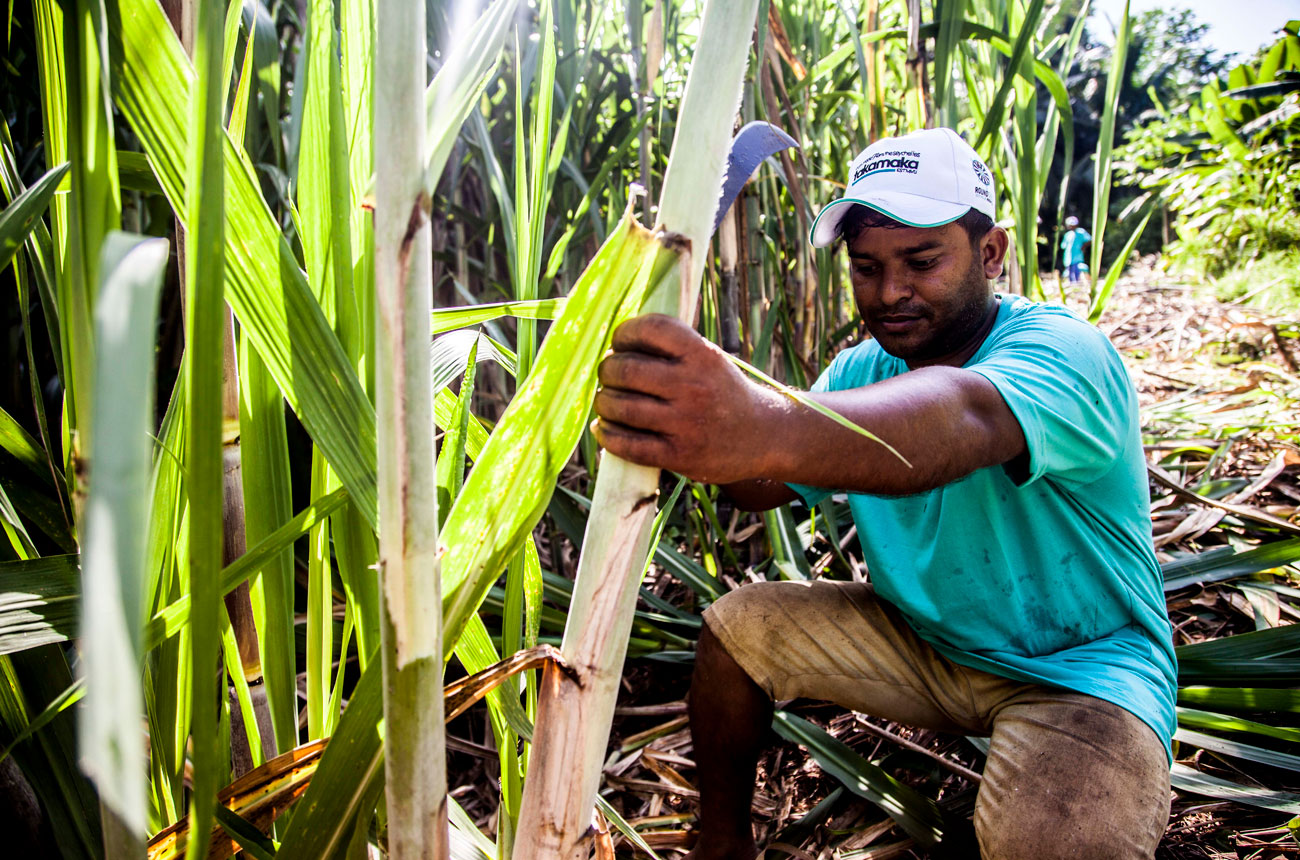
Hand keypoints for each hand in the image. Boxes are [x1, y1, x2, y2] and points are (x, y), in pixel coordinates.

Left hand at [593, 314, 780, 483]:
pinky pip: (628, 445)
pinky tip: (604, 429)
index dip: (625, 333)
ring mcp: (686, 423)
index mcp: (703, 355)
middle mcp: (694, 386)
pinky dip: (607, 436)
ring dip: (604, 403)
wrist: (764, 436)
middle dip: (608, 371)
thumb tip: (615, 344)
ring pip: (620, 407)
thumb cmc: (724, 392)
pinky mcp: (679, 456)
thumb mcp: (710, 360)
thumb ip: (671, 349)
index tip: (620, 343)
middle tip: (610, 375)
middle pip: (625, 369)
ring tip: (607, 402)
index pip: (650, 329)